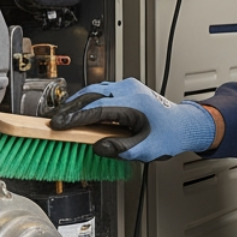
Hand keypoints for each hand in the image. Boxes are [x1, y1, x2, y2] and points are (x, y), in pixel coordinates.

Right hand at [49, 77, 215, 160]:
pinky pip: (100, 92)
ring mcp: (127, 87)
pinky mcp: (125, 90)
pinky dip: (86, 101)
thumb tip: (98, 147)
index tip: (58, 126)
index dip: (75, 118)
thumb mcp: (146, 149)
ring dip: (76, 103)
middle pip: (90, 94)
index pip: (97, 108)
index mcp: (134, 102)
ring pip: (94, 91)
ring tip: (61, 117)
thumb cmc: (169, 136)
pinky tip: (78, 112)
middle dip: (69, 108)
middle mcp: (129, 89)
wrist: (183, 125)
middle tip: (53, 121)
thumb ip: (121, 149)